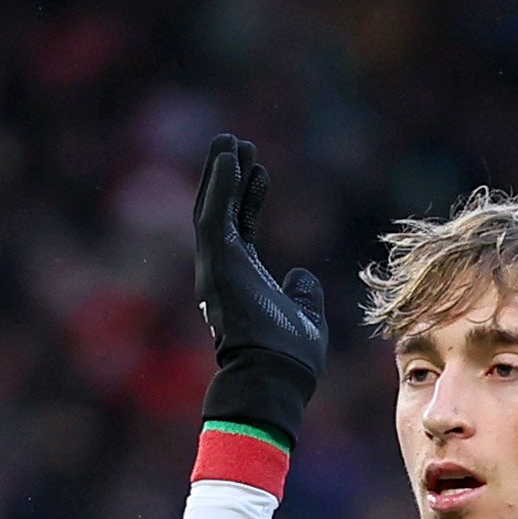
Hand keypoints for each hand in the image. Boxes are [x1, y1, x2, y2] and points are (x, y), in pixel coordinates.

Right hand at [194, 134, 325, 450]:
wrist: (276, 377)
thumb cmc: (290, 358)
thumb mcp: (305, 317)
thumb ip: (303, 294)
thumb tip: (301, 275)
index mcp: (243, 281)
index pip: (240, 230)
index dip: (248, 199)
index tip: (260, 171)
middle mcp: (224, 272)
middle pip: (220, 213)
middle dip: (228, 178)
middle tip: (237, 144)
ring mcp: (217, 267)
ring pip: (212, 209)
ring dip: (219, 174)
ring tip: (229, 141)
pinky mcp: (217, 263)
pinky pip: (214, 215)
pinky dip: (220, 185)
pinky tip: (227, 158)